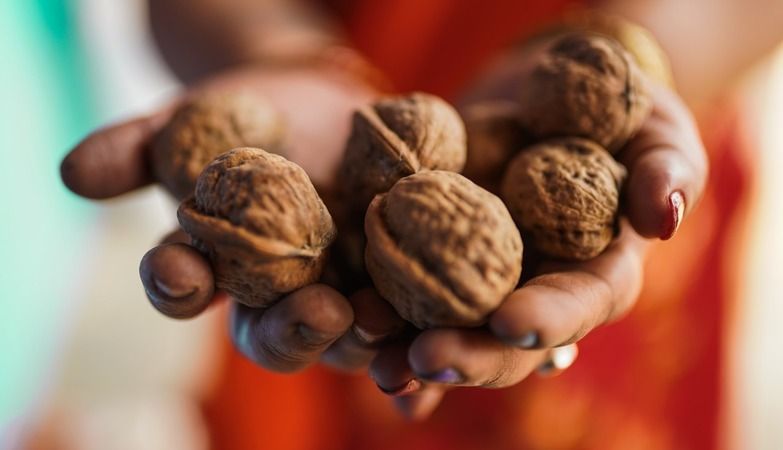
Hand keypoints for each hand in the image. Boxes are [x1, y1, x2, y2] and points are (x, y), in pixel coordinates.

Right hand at [60, 65, 409, 372]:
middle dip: (291, 329)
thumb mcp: (190, 122)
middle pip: (275, 332)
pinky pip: (405, 317)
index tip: (178, 271)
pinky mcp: (392, 278)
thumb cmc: (244, 112)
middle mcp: (275, 294)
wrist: (319, 97)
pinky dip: (413, 337)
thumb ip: (139, 148)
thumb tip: (71, 172)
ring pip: (346, 335)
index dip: (177, 284)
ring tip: (380, 323)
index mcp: (216, 265)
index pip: (186, 288)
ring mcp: (338, 291)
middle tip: (315, 313)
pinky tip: (426, 350)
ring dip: (363, 338)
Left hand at [368, 58, 707, 419]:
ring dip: (411, 350)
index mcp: (595, 275)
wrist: (547, 92)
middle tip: (425, 359)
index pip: (576, 306)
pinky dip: (387, 323)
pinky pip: (410, 296)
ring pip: (451, 329)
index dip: (546, 321)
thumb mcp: (656, 130)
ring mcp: (484, 280)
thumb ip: (665, 170)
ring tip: (376, 361)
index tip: (510, 325)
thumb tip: (662, 217)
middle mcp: (536, 292)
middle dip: (469, 354)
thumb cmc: (620, 112)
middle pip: (506, 342)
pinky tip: (357, 343)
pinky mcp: (439, 256)